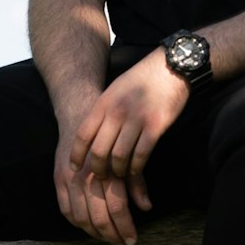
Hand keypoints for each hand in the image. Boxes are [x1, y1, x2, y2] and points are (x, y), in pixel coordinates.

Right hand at [53, 126, 150, 244]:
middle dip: (112, 235)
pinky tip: (89, 228)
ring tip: (108, 239)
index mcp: (107, 170)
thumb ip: (137, 182)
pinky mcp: (58, 180)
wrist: (80, 114)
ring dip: (95, 233)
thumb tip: (147, 207)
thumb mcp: (127, 156)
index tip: (133, 239)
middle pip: (98, 217)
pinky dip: (78, 223)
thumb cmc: (109, 137)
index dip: (125, 228)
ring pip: (81, 218)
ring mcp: (69, 179)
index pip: (117, 208)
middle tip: (123, 243)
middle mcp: (87, 176)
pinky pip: (66, 210)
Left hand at [68, 49, 189, 215]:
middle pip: (99, 150)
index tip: (75, 168)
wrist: (170, 67)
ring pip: (119, 156)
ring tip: (119, 175)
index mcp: (103, 103)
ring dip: (117, 171)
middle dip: (97, 169)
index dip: (77, 155)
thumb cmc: (142, 79)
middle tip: (100, 178)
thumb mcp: (115, 89)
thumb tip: (92, 133)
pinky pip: (141, 154)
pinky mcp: (155, 126)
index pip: (83, 134)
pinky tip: (135, 170)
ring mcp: (136, 119)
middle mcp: (117, 112)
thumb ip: (103, 110)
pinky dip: (136, 167)